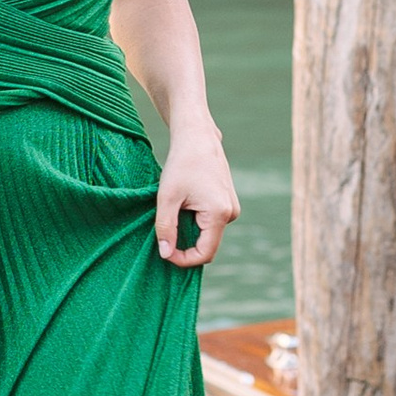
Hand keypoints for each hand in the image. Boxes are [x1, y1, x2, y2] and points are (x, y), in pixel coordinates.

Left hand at [156, 119, 240, 271]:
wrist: (197, 136)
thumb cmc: (181, 163)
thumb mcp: (167, 197)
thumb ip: (166, 228)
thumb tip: (166, 255)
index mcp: (219, 214)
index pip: (205, 253)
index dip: (183, 259)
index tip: (164, 252)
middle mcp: (231, 213)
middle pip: (208, 245)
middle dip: (185, 246)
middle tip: (163, 235)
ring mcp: (231, 207)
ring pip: (209, 234)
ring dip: (189, 232)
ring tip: (173, 214)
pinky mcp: (227, 202)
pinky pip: (211, 223)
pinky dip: (195, 222)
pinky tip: (183, 206)